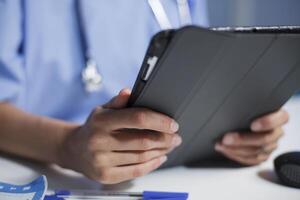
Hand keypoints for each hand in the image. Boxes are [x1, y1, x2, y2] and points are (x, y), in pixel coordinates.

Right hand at [58, 89, 180, 183]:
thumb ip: (118, 102)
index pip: (137, 118)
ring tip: (170, 146)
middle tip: (176, 137)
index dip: (159, 121)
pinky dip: (152, 164)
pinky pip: (136, 171)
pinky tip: (160, 158)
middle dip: (165, 139)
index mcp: (101, 121)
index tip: (172, 124)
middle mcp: (100, 141)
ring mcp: (101, 161)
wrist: (73, 150)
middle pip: (143, 141)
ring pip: (142, 157)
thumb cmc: (93, 127)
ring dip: (161, 151)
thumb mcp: (102, 110)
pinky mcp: (105, 176)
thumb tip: (130, 91)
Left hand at [215, 109, 288, 164]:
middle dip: (242, 140)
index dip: (267, 123)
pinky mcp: (262, 155)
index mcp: (278, 116)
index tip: (253, 125)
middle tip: (226, 138)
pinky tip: (225, 150)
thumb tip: (232, 103)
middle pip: (264, 139)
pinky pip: (251, 160)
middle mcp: (276, 132)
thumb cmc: (247, 109)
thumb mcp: (249, 104)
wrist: (243, 118)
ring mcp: (270, 145)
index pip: (279, 119)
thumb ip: (247, 105)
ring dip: (235, 149)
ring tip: (221, 145)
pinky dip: (236, 155)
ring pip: (256, 152)